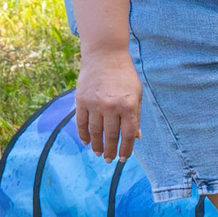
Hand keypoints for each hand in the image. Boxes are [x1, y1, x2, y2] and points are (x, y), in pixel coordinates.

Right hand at [74, 46, 143, 160]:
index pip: (127, 134)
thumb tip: (136, 137)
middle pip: (110, 135)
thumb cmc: (124, 76)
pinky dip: (83, 134)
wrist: (105, 56)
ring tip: (98, 153)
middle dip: (110, 151)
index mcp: (128, 106)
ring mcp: (94, 104)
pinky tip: (86, 142)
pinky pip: (81, 122)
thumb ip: (135, 116)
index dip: (126, 149)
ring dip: (96, 145)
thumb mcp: (136, 95)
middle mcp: (111, 107)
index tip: (124, 159)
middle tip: (109, 160)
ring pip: (94, 131)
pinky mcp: (81, 100)